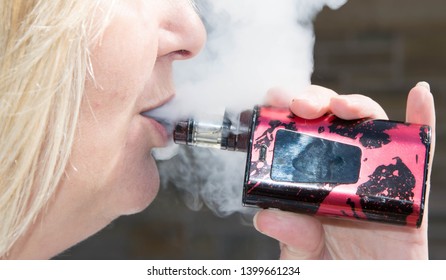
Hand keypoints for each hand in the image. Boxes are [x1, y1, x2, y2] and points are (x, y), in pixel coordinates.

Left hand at [255, 83, 435, 258]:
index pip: (300, 132)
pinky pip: (420, 149)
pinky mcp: (408, 187)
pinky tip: (419, 94)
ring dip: (356, 106)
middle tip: (299, 106)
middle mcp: (343, 167)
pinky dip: (422, 120)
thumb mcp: (301, 251)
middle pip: (332, 120)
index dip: (287, 110)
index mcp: (312, 176)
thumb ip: (288, 232)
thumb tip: (267, 215)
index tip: (274, 99)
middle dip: (315, 103)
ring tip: (341, 106)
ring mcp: (375, 173)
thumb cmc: (332, 265)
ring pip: (370, 126)